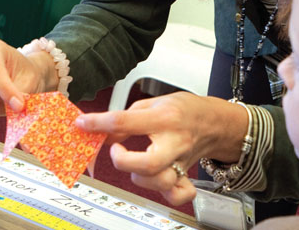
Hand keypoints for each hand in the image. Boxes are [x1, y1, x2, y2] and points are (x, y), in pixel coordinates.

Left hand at [75, 92, 247, 204]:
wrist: (214, 122)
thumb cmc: (184, 109)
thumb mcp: (154, 103)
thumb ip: (128, 117)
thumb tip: (103, 131)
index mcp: (164, 118)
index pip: (125, 121)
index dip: (99, 123)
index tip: (84, 123)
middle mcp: (174, 142)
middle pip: (147, 163)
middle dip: (123, 161)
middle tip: (116, 150)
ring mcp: (181, 162)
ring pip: (161, 182)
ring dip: (139, 177)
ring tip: (134, 163)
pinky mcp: (186, 176)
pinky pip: (179, 195)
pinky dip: (166, 194)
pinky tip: (155, 182)